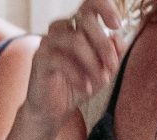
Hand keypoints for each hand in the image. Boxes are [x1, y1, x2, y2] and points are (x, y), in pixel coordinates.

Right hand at [25, 0, 128, 131]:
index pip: (90, 4)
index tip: (116, 25)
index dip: (105, 8)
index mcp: (76, 27)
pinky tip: (86, 88)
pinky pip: (63, 61)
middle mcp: (61, 30)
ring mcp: (48, 43)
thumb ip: (113, 54)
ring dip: (93, 62)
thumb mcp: (103, 71)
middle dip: (103, 44)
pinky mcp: (40, 60)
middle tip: (111, 66)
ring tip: (100, 81)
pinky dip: (79, 76)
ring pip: (76, 40)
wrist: (52, 112)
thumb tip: (116, 38)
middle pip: (86, 21)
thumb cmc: (76, 87)